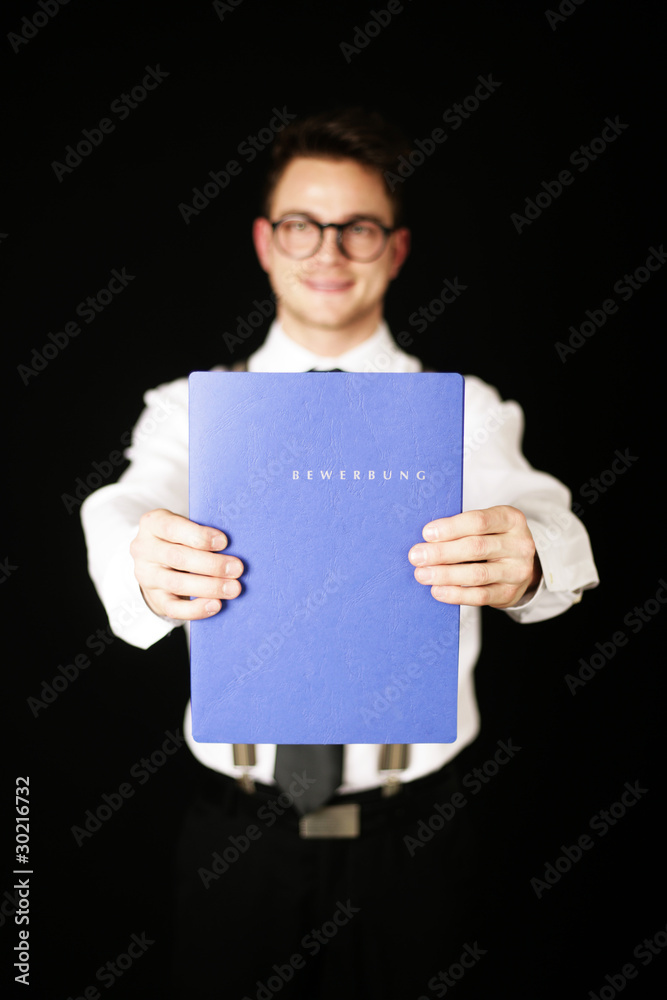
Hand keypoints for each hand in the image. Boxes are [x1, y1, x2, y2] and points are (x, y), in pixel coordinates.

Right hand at [129, 509, 243, 618]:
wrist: (156, 563)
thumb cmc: (179, 539)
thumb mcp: (184, 527)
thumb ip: (202, 533)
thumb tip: (236, 546)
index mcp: (152, 524)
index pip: (172, 528)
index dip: (199, 536)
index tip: (224, 541)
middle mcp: (144, 549)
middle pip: (178, 558)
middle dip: (211, 564)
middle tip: (237, 568)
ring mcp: (147, 576)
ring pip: (177, 583)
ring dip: (209, 587)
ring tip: (233, 588)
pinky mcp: (154, 598)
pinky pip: (173, 607)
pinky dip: (196, 609)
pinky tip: (216, 605)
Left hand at [408, 505, 540, 607]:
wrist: (519, 566)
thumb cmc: (492, 540)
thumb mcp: (486, 527)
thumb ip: (461, 529)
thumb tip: (426, 539)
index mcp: (510, 519)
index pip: (479, 521)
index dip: (451, 527)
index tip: (427, 533)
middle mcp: (519, 544)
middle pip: (476, 547)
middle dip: (442, 552)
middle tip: (416, 556)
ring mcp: (517, 571)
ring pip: (477, 574)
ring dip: (445, 575)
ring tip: (422, 574)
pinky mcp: (510, 593)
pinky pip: (480, 596)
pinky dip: (456, 594)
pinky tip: (437, 591)